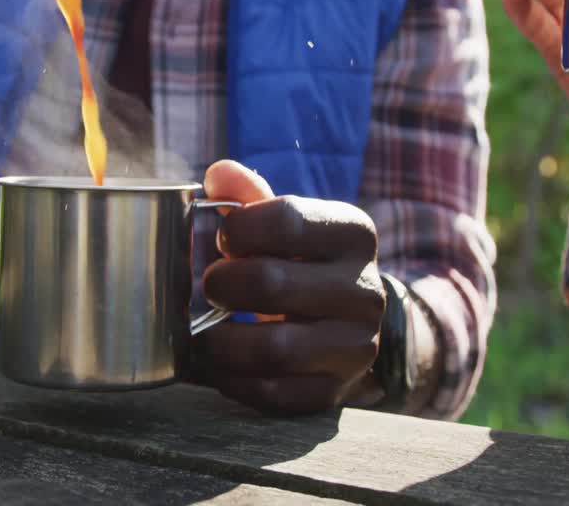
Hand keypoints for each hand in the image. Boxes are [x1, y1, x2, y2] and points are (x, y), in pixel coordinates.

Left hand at [187, 160, 384, 414]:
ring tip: (203, 330)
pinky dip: (233, 380)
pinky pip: (274, 394)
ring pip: (274, 348)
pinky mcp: (335, 391)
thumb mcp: (287, 222)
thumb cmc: (301, 261)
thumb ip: (249, 196)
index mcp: (353, 233)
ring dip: (221, 340)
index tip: (223, 240)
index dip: (239, 229)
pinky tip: (219, 364)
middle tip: (209, 286)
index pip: (287, 220)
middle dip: (222, 284)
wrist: (346, 323)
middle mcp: (365, 290)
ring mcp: (356, 346)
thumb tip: (218, 174)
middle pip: (272, 283)